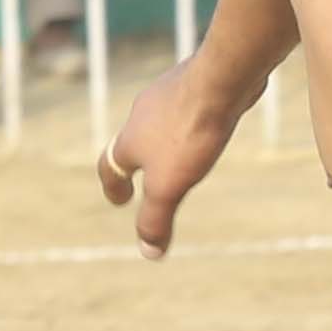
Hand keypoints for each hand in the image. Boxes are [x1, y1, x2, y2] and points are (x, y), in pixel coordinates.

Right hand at [98, 51, 241, 249]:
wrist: (221, 78)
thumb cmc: (191, 133)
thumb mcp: (170, 186)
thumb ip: (156, 219)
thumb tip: (149, 253)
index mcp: (129, 139)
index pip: (110, 168)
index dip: (113, 187)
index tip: (120, 200)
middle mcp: (141, 114)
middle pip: (133, 141)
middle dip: (140, 160)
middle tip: (149, 175)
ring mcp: (167, 92)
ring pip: (160, 119)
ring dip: (165, 136)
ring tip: (181, 148)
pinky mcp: (195, 79)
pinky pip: (188, 103)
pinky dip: (191, 116)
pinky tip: (210, 119)